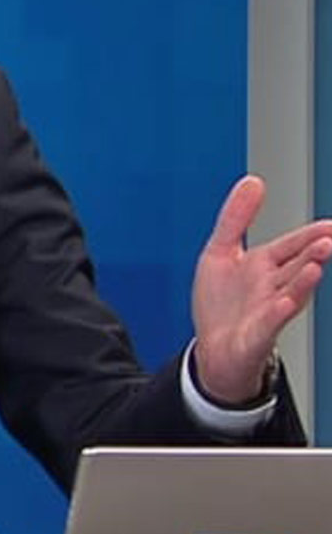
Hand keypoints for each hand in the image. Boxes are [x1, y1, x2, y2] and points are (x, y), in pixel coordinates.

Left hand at [191, 174, 331, 402]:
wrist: (213, 352)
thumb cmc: (222, 305)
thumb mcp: (219, 252)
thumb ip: (235, 218)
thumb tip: (253, 181)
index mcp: (264, 266)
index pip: (293, 245)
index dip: (310, 234)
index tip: (330, 225)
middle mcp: (272, 287)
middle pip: (297, 267)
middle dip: (313, 253)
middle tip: (329, 238)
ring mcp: (267, 311)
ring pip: (291, 293)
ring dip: (304, 281)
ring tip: (317, 266)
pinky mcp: (257, 335)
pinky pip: (270, 322)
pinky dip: (278, 312)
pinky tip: (286, 303)